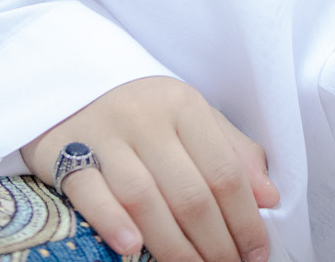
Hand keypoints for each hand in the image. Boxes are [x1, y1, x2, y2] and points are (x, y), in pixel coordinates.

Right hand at [23, 76, 278, 261]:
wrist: (70, 88)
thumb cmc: (143, 113)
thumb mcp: (191, 118)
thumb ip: (232, 152)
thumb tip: (269, 197)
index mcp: (183, 105)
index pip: (224, 171)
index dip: (245, 220)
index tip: (257, 254)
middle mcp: (146, 117)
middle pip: (189, 194)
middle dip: (215, 245)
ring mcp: (105, 136)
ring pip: (145, 200)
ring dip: (174, 248)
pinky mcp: (65, 153)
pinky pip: (90, 192)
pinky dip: (112, 223)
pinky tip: (132, 249)